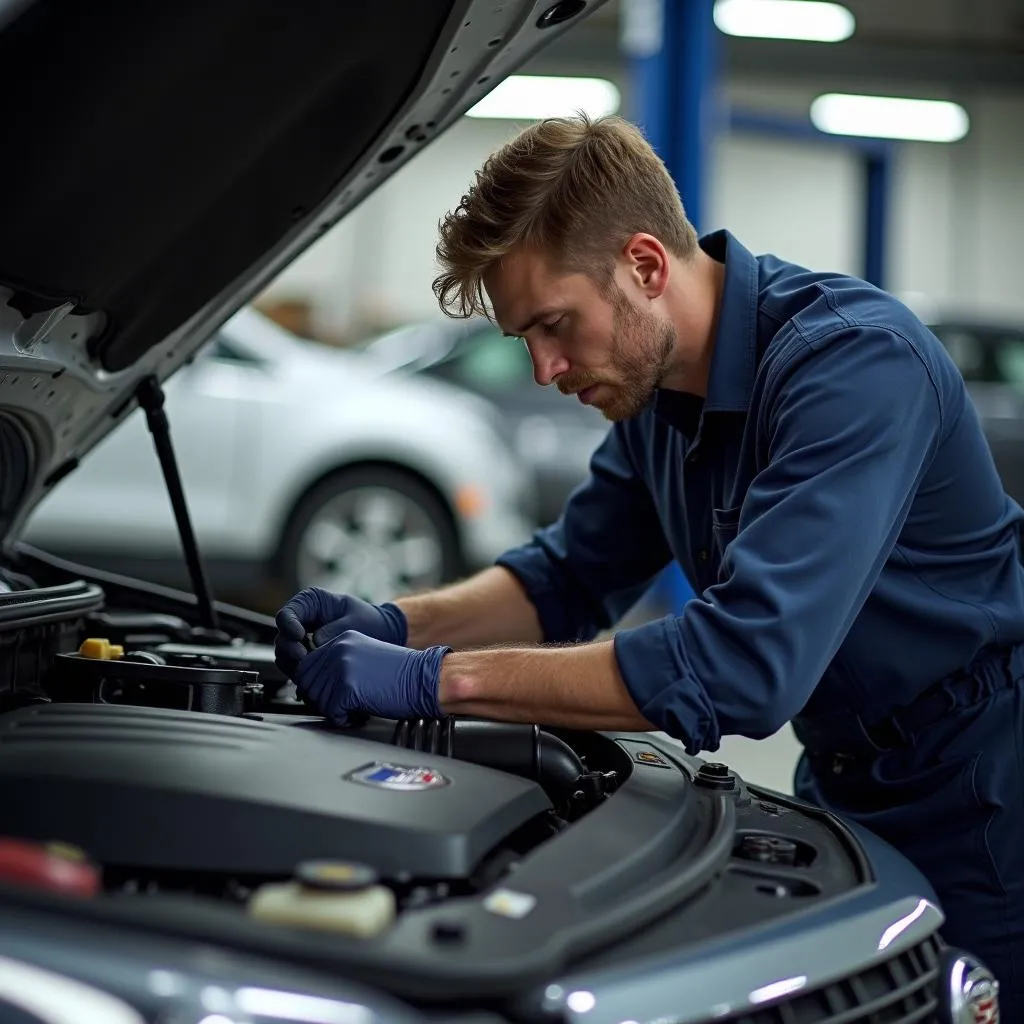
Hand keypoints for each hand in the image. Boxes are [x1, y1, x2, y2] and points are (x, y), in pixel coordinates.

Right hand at [274, 588, 407, 678]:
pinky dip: (302, 674)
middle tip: (304, 658)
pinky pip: (295, 667)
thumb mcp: (354, 621)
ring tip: (310, 670)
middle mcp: (302, 621)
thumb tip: (315, 641)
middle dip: (290, 650)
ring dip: (294, 665)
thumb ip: (334, 629)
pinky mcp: (307, 658)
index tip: (300, 636)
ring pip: (284, 655)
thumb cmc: (369, 620)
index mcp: (310, 602)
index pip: (287, 614)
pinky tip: (313, 678)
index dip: (288, 626)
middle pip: (282, 637)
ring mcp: (302, 641)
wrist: (381, 635)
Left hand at [293, 630, 448, 724]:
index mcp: (341, 640)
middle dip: (322, 698)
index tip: (330, 693)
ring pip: (317, 698)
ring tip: (354, 707)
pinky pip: (331, 712)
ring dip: (333, 709)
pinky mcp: (347, 688)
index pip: (307, 665)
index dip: (315, 684)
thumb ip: (338, 664)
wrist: (424, 678)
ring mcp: (341, 668)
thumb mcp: (364, 658)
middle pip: (307, 682)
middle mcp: (338, 650)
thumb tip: (314, 685)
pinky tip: (359, 713)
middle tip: (343, 703)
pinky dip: (344, 719)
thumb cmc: (400, 674)